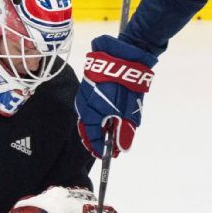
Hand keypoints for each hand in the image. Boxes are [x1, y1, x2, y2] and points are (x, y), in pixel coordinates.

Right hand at [75, 35, 157, 157]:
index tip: (109, 156)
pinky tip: (108, 116)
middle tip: (111, 147)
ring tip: (112, 131)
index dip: (100, 149)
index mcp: (91, 114)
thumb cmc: (125, 86)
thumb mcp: (128, 112)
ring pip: (89, 118)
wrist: (122, 56)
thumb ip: (124, 132)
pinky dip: (98, 115)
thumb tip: (121, 149)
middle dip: (99, 140)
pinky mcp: (87, 87)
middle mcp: (83, 106)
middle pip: (87, 129)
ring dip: (99, 127)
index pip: (92, 138)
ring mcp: (83, 95)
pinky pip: (90, 107)